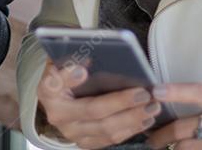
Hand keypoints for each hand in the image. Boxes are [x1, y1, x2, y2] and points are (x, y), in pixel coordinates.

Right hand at [36, 60, 161, 147]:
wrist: (59, 97)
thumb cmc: (64, 74)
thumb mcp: (59, 61)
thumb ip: (67, 61)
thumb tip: (82, 69)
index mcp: (49, 93)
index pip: (60, 86)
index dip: (71, 79)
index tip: (84, 71)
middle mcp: (59, 117)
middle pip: (94, 112)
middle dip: (123, 104)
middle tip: (144, 94)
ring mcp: (73, 133)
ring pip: (107, 130)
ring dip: (133, 120)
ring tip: (152, 107)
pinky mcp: (86, 143)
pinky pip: (111, 139)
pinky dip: (131, 130)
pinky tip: (145, 120)